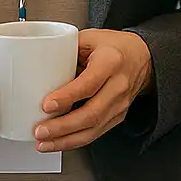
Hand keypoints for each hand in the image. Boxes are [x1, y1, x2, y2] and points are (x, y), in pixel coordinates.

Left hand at [34, 29, 153, 151]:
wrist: (141, 57)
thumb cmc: (113, 46)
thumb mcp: (90, 38)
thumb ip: (67, 49)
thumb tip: (39, 65)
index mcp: (110, 61)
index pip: (89, 84)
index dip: (67, 97)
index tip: (46, 105)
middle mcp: (118, 85)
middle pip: (91, 113)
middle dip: (63, 127)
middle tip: (40, 130)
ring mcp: (120, 105)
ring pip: (93, 129)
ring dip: (66, 140)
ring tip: (44, 142)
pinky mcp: (118, 117)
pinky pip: (96, 133)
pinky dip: (75, 141)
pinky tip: (59, 142)